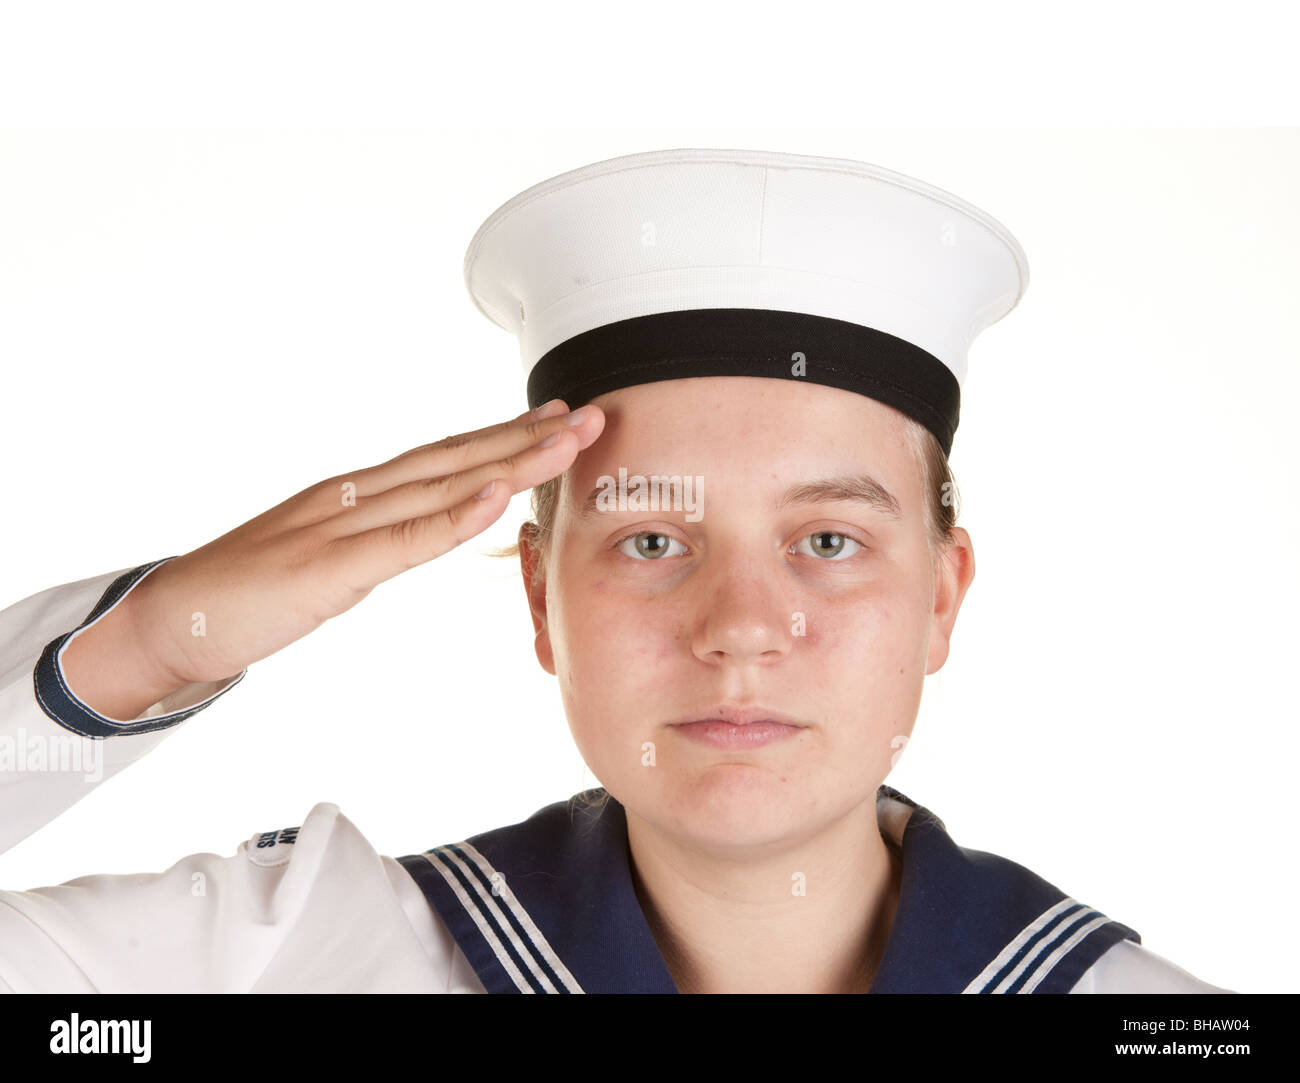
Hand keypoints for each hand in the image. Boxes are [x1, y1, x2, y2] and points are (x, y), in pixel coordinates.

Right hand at [120, 399, 602, 686]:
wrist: (169, 618)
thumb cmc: (248, 593)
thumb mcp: (333, 564)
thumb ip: (381, 544)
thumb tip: (426, 533)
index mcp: (357, 495)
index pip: (444, 459)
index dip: (504, 438)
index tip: (556, 422)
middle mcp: (354, 495)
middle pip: (454, 458)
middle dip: (527, 437)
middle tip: (590, 415)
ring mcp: (340, 525)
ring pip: (440, 485)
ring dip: (509, 460)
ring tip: (566, 439)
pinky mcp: (328, 566)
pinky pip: (402, 538)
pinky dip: (454, 515)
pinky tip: (496, 494)